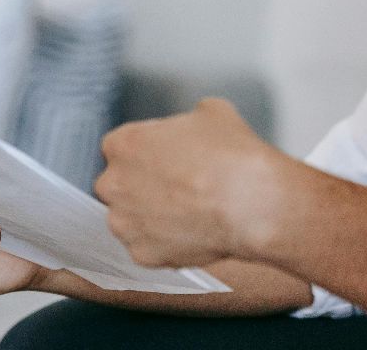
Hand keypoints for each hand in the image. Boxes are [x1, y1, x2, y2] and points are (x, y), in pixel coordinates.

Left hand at [95, 98, 289, 269]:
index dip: (146, 151)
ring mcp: (125, 223)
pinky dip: (164, 242)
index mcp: (123, 144)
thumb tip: (193, 128)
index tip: (164, 157)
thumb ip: (186, 121)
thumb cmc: (231, 158)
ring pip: (129, 218)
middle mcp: (114, 184)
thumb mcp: (212, 113)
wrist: (252, 203)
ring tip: (187, 211)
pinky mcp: (142, 254)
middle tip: (176, 184)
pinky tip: (191, 231)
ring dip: (150, 215)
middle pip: (118, 184)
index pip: (120, 146)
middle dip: (141, 185)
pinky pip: (147, 247)